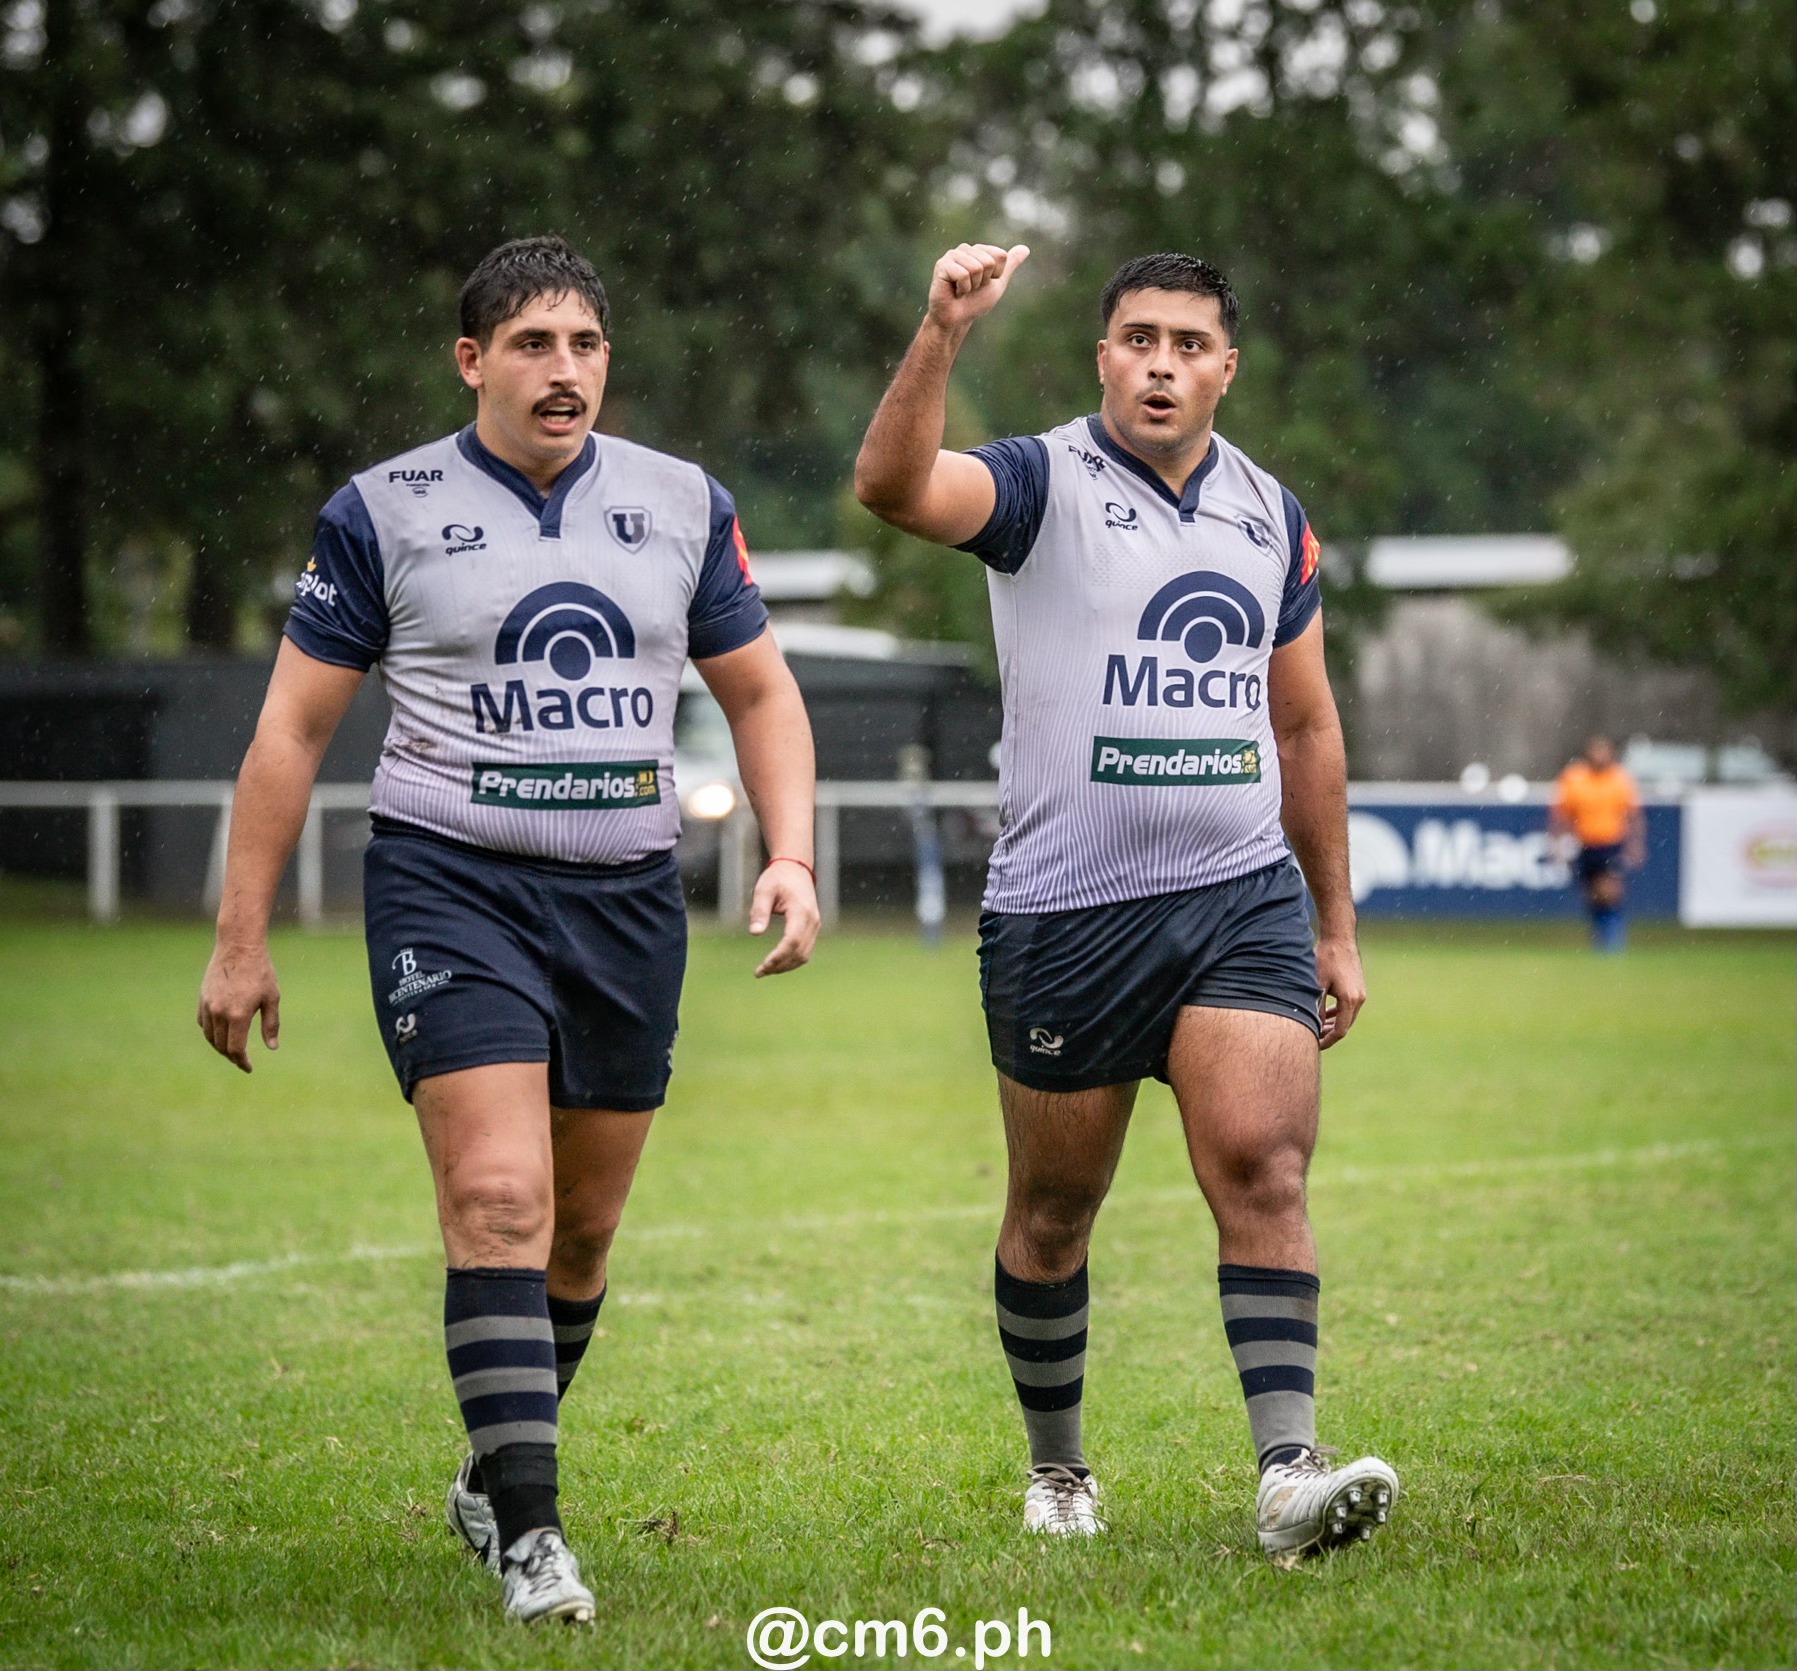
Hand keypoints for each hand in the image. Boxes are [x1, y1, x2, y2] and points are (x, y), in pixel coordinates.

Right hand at [197, 938, 280, 1071]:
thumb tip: (272, 1048)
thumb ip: (271, 1024)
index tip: (249, 1068)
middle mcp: (219, 1012)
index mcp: (238, 1015)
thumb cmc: (260, 971)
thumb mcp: (272, 998)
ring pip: (210, 1036)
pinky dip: (211, 1033)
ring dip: (220, 1047)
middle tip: (242, 1061)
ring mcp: (208, 1005)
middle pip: (221, 1046)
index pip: (236, 1049)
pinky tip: (221, 1034)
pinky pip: (203, 1023)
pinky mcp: (202, 998)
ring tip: (232, 1051)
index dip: (242, 1062)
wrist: (239, 946)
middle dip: (232, 1057)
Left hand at [748, 859, 819, 976]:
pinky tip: (776, 963)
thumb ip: (759, 911)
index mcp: (801, 911)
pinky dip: (791, 960)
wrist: (795, 868)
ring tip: (765, 970)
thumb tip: (755, 933)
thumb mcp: (763, 890)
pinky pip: (805, 951)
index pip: (792, 940)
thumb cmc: (777, 878)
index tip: (763, 966)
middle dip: (779, 966)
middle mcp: (812, 921)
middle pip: (799, 952)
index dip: (778, 956)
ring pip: (803, 955)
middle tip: (759, 972)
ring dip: (785, 966)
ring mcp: (815, 925)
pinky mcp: (812, 928)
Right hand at [926, 242, 1029, 333]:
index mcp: (978, 250)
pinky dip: (962, 289)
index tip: (983, 284)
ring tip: (962, 290)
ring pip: (976, 268)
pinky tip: (954, 291)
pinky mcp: (942, 265)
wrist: (956, 320)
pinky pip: (963, 275)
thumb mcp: (997, 283)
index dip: (995, 275)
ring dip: (972, 286)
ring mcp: (952, 255)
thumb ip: (1010, 265)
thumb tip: (1025, 248)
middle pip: (989, 261)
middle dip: (983, 281)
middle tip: (971, 289)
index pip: (1001, 256)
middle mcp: (965, 249)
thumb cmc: (974, 303)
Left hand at [1315, 933, 1364, 1049]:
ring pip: (1347, 1016)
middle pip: (1345, 1025)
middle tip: (1313, 1040)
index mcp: (1350, 1000)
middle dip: (1329, 1034)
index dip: (1327, 1040)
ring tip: (1318, 1030)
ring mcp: (1360, 993)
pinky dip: (1337, 1013)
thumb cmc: (1326, 958)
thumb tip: (1313, 1027)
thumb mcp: (1317, 984)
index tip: (1315, 1045)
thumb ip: (1316, 1007)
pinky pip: (1348, 1007)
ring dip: (1333, 1024)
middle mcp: (1359, 998)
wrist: (1340, 938)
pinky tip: (1325, 1014)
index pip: (1340, 1030)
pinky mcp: (1357, 987)